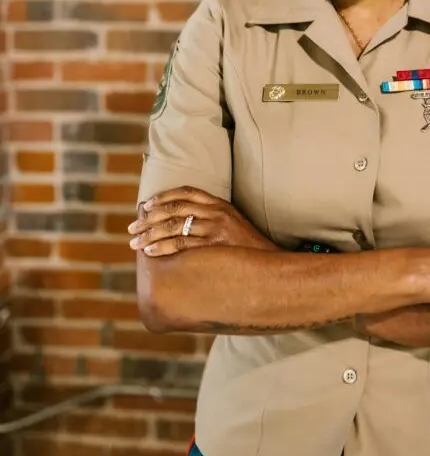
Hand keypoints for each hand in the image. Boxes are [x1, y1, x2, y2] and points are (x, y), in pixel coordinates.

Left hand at [128, 186, 277, 256]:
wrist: (271, 263)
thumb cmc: (248, 248)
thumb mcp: (233, 224)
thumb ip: (212, 218)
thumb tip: (183, 223)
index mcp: (220, 204)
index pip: (186, 192)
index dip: (163, 197)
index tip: (146, 206)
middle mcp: (216, 212)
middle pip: (175, 208)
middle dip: (149, 218)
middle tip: (132, 228)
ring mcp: (216, 228)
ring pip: (174, 226)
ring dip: (150, 234)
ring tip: (135, 243)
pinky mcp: (215, 245)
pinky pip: (183, 244)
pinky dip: (163, 247)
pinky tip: (151, 252)